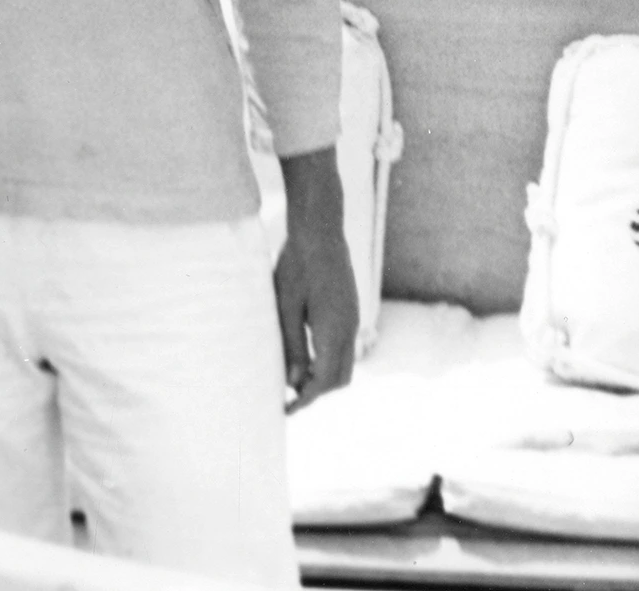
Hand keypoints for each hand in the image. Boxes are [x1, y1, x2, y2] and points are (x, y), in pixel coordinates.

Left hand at [274, 146, 358, 411]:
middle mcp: (350, 328)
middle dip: (316, 393)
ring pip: (344, 363)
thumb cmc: (297, 264)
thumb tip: (293, 383)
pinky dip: (327, 358)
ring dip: (323, 376)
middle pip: (340, 379)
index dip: (305, 400)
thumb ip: (291, 345)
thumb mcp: (286, 306)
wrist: (320, 228)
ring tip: (292, 374)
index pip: (324, 382)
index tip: (285, 411)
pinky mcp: (350, 308)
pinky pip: (343, 345)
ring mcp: (353, 317)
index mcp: (334, 331)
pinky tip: (304, 351)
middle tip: (287, 395)